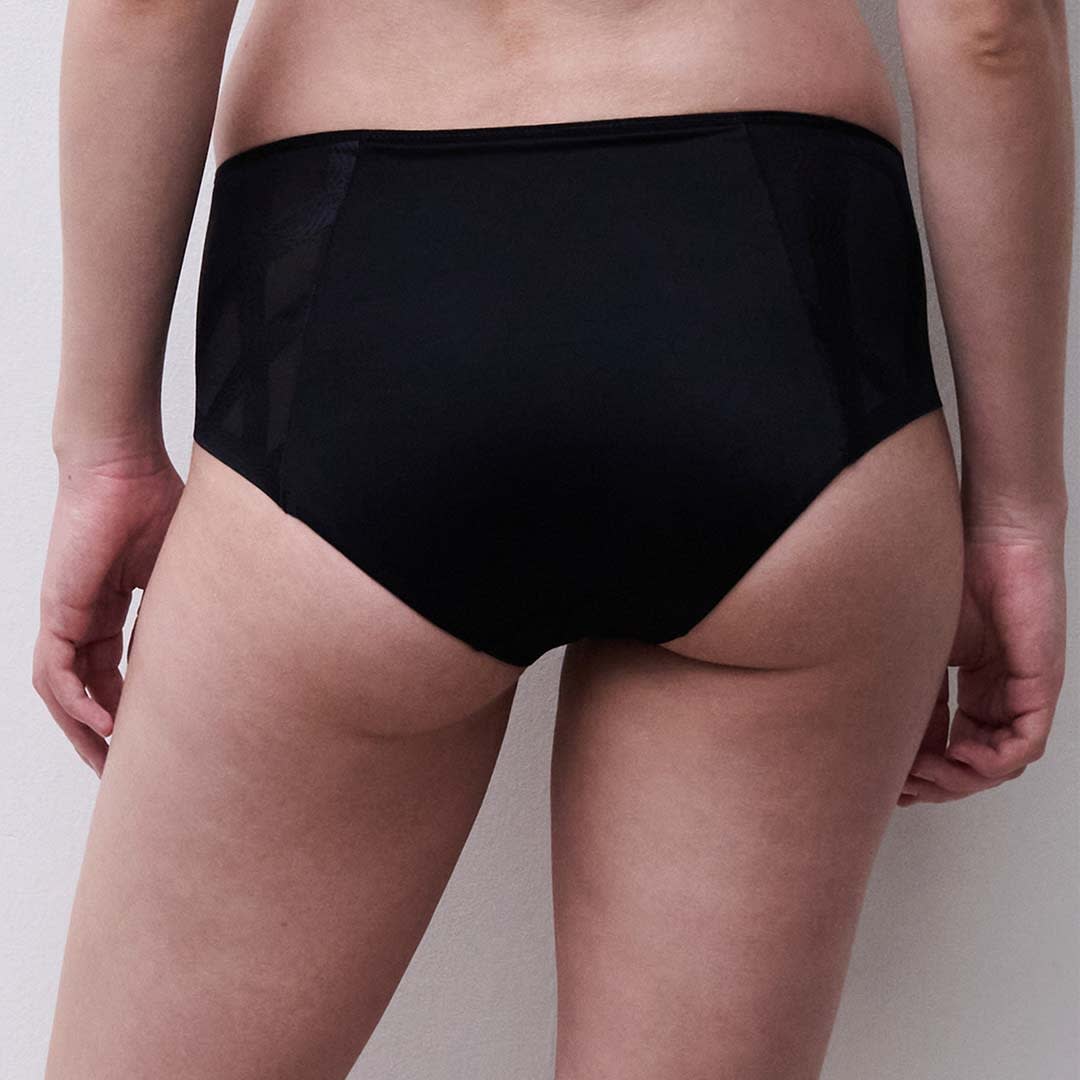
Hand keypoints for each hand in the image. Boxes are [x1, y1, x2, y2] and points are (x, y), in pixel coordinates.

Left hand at [33, 445, 184, 775]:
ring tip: (110, 766)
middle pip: (84, 694)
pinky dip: (77, 703)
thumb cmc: (154, 502)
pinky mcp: (58, 610)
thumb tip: (221, 644)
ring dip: (83, 733)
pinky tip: (106, 725)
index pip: (114, 675)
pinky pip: (57, 673)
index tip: (154, 742)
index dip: (130, 712)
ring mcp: (66, 616)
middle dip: (102, 738)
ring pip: (63, 693)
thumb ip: (187, 609)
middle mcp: (83, 619)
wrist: (122, 467)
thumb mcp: (182, 572)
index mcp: (110, 610)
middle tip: (126, 775)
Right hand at [899, 518, 1066, 805]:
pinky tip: (960, 754)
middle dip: (939, 783)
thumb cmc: (955, 570)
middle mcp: (1003, 694)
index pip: (953, 745)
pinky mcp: (1039, 682)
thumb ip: (909, 686)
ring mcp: (1024, 691)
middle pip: (978, 764)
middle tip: (906, 787)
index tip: (891, 779)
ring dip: (962, 778)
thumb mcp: (920, 644)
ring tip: (927, 772)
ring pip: (1003, 762)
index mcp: (978, 686)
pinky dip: (993, 760)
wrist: (993, 531)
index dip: (923, 769)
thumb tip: (877, 728)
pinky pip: (1025, 742)